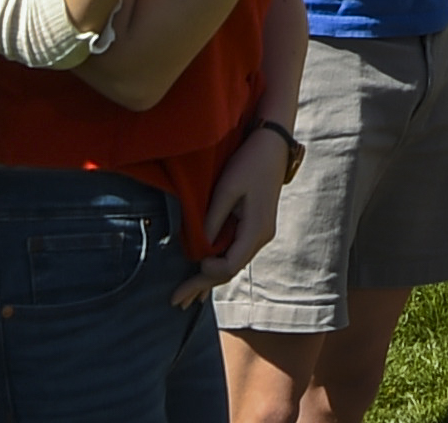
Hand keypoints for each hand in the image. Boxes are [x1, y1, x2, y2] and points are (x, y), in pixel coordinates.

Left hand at [175, 126, 290, 301]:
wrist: (272, 145)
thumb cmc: (249, 162)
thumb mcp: (227, 188)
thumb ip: (213, 219)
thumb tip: (199, 247)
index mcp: (257, 229)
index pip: (231, 265)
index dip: (209, 271)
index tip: (193, 264)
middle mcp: (261, 237)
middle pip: (229, 270)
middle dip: (201, 286)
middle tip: (175, 302)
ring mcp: (259, 233)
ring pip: (231, 264)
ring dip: (207, 280)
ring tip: (185, 299)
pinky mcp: (254, 227)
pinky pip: (234, 253)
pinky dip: (217, 267)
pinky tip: (203, 279)